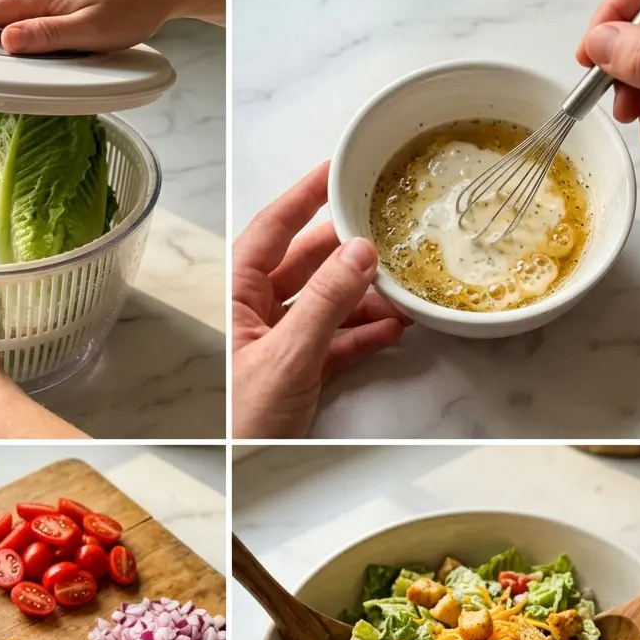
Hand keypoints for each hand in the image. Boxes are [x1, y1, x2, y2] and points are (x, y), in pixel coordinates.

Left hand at [233, 163, 407, 438]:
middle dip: (347, 251)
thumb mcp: (287, 355)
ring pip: (327, 303)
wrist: (243, 470)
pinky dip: (364, 332)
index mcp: (238, 296)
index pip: (272, 230)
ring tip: (401, 285)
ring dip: (364, 296)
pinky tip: (394, 325)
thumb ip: (325, 303)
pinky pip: (337, 339)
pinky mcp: (301, 369)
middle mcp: (257, 312)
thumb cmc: (242, 421)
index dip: (304, 197)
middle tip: (384, 228)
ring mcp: (281, 341)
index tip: (334, 170)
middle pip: (307, 265)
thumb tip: (358, 253)